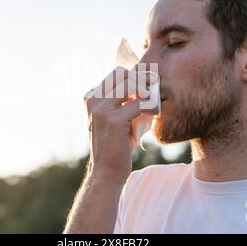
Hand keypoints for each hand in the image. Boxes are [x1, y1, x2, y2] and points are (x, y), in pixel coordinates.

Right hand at [84, 66, 157, 183]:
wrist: (106, 172)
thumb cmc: (116, 145)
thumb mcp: (117, 118)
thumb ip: (125, 100)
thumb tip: (148, 82)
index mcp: (90, 97)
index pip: (116, 73)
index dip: (135, 76)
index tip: (149, 84)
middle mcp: (92, 100)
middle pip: (122, 73)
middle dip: (142, 78)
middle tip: (155, 87)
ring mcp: (101, 109)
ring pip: (131, 83)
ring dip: (147, 90)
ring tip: (155, 103)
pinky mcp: (114, 120)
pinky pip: (140, 103)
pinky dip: (152, 106)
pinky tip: (155, 114)